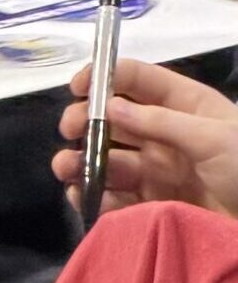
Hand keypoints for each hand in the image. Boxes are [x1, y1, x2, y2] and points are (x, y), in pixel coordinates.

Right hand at [53, 60, 237, 218]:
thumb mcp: (215, 138)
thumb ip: (159, 121)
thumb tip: (107, 106)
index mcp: (184, 106)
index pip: (135, 79)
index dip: (103, 76)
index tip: (78, 88)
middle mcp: (164, 134)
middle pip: (112, 118)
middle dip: (85, 120)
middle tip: (71, 132)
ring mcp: (157, 170)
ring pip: (106, 157)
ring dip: (80, 159)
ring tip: (67, 168)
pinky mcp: (151, 205)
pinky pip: (112, 196)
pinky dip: (91, 194)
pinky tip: (82, 194)